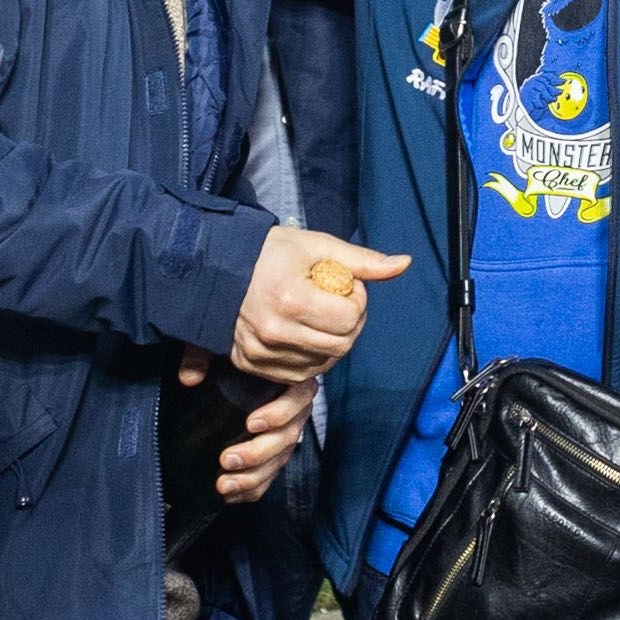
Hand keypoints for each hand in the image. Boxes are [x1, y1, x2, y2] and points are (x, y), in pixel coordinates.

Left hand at [180, 358, 317, 500]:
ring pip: (278, 462)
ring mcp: (286, 437)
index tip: (250, 423)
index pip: (296, 398)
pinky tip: (230, 496)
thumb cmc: (240, 358)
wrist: (246, 375)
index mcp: (291, 383)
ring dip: (251, 478)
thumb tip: (189, 378)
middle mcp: (296, 412)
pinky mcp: (275, 457)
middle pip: (287, 438)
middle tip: (227, 459)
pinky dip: (251, 490)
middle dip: (257, 453)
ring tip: (224, 484)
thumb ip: (203, 356)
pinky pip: (269, 478)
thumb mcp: (221, 351)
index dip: (277, 413)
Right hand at [232, 226, 405, 380]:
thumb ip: (362, 261)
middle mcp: (274, 330)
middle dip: (350, 324)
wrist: (216, 267)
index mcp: (290, 298)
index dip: (358, 302)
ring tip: (321, 316)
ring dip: (332, 342)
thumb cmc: (270, 252)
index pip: (350, 319)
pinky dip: (311, 358)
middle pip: (340, 345)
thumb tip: (403, 264)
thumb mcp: (317, 246)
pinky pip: (299, 374)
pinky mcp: (250, 364)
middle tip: (339, 303)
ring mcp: (260, 351)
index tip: (347, 286)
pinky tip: (306, 334)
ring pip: (322, 364)